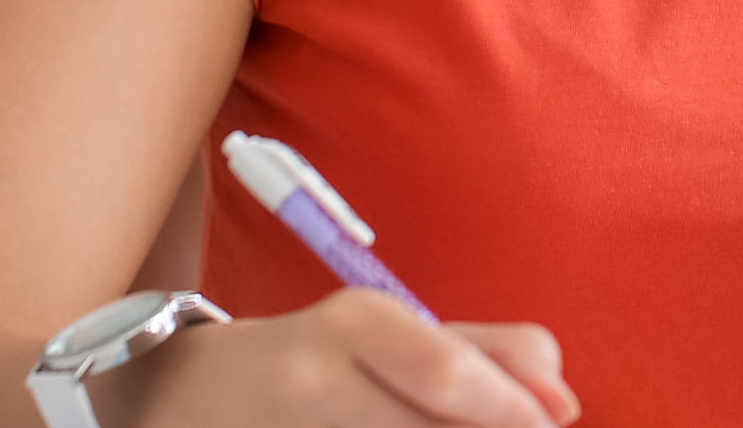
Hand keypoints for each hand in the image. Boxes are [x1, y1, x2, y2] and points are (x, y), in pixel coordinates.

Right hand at [99, 289, 581, 426]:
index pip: (443, 371)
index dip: (509, 410)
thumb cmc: (317, 361)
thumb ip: (491, 354)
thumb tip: (567, 402)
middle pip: (424, 426)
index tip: (549, 427)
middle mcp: (310, 381)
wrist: (175, 396)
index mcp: (351, 324)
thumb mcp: (396, 335)